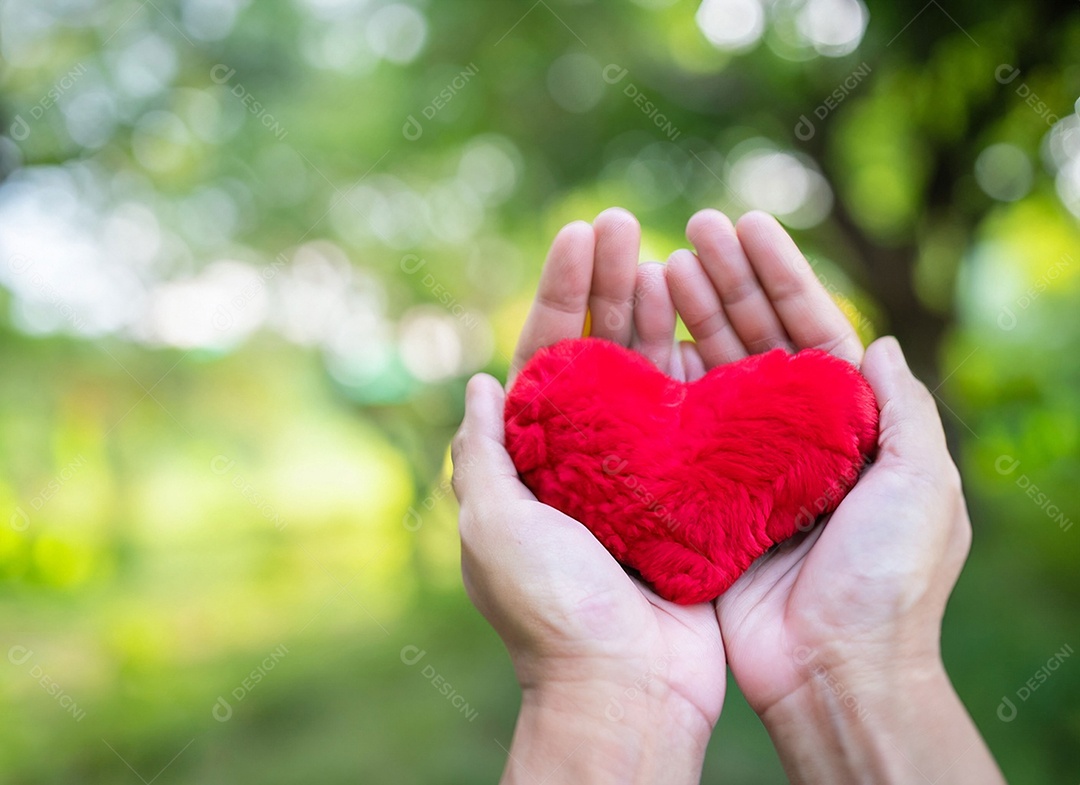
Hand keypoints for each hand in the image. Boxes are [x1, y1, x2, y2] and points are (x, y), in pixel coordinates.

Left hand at [453, 209, 722, 784]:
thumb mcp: (493, 528)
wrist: (626, 688)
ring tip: (668, 251)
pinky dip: (699, 368)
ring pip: (646, 373)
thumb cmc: (551, 611)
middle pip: (597, 350)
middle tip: (625, 221)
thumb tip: (478, 381)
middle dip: (607, 285)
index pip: (545, 354)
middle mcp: (584, 455)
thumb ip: (483, 455)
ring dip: (653, 313)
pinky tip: (710, 322)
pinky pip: (694, 418)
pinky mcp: (687, 491)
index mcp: (533, 456)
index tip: (582, 233)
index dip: (561, 291)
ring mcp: (638, 470)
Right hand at [666, 209, 1003, 783]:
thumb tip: (883, 344)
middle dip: (728, 281)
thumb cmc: (886, 581)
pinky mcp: (700, 497)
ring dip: (689, 316)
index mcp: (848, 427)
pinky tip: (638, 337)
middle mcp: (792, 437)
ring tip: (658, 263)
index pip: (813, 331)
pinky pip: (677, 427)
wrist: (830, 671)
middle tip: (690, 228)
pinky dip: (659, 381)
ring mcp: (742, 464)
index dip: (782, 275)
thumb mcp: (922, 486)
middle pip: (756, 340)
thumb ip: (903, 411)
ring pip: (712, 373)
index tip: (747, 224)